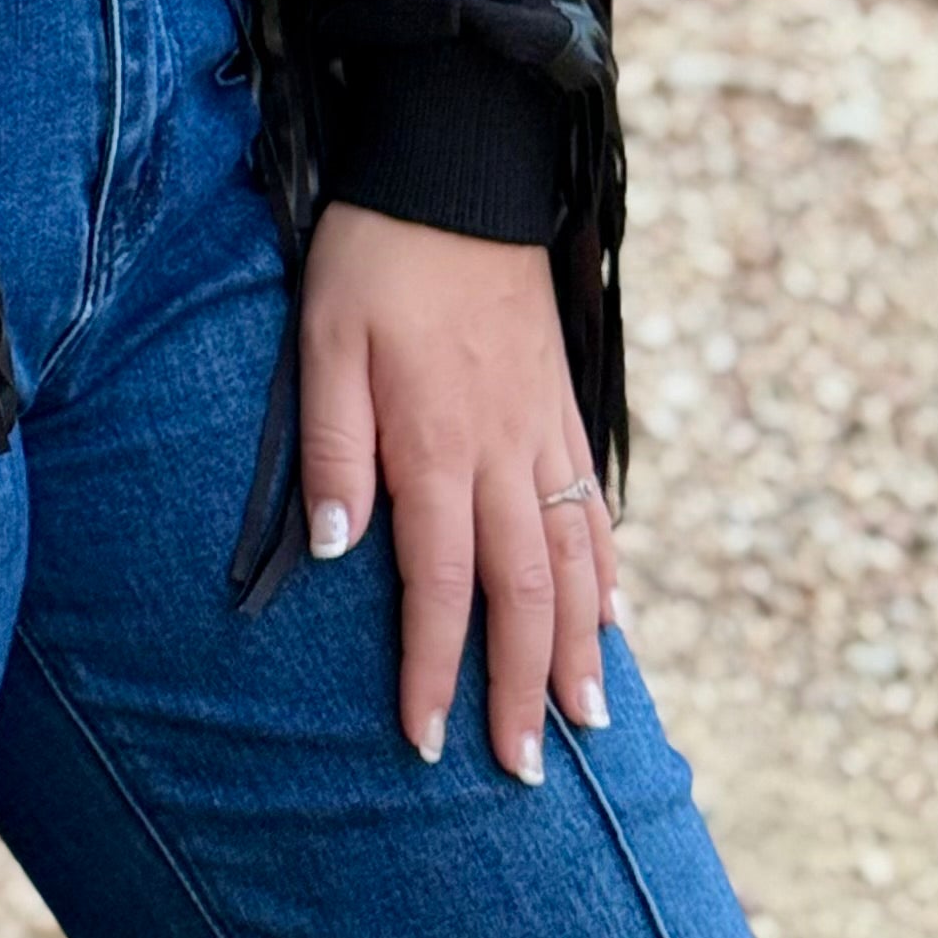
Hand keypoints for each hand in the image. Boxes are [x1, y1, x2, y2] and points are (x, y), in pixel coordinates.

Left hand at [297, 199, 618, 782]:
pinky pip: (592, 504)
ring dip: (579, 646)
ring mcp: (543, 429)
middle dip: (523, 689)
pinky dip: (606, 568)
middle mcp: (503, 452)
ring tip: (589, 720)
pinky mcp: (561, 402)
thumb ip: (336, 444)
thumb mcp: (324, 338)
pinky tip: (613, 612)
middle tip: (527, 769)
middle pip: (524, 595)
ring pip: (574, 560)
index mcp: (438, 445)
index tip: (431, 742)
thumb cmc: (374, 252)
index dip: (436, 671)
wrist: (458, 168)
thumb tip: (342, 550)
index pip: (443, 588)